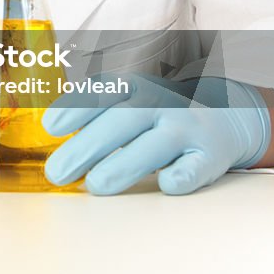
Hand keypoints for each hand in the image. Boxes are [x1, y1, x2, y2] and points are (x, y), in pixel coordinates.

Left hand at [42, 75, 270, 194]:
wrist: (225, 113)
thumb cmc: (157, 113)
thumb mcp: (127, 100)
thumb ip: (92, 112)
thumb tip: (48, 130)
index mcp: (134, 87)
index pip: (102, 94)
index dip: (76, 108)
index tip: (50, 127)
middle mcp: (159, 103)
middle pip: (121, 122)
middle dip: (87, 147)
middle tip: (57, 173)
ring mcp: (186, 127)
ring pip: (155, 145)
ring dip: (124, 165)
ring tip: (95, 185)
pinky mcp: (211, 154)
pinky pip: (197, 165)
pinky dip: (183, 175)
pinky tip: (166, 184)